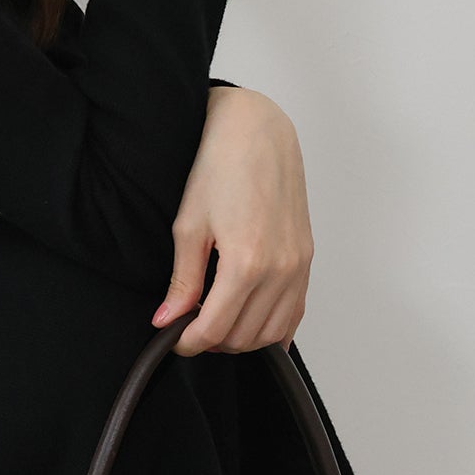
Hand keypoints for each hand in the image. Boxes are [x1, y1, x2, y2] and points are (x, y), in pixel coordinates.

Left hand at [150, 88, 313, 356]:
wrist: (256, 133)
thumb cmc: (219, 168)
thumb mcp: (188, 226)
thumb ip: (182, 280)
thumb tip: (168, 320)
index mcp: (247, 263)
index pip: (217, 328)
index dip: (190, 341)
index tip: (175, 339)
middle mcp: (280, 269)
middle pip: (245, 336)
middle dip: (214, 341)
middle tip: (190, 328)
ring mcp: (298, 266)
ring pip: (273, 332)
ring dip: (242, 338)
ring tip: (215, 322)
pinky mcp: (307, 259)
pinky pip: (295, 313)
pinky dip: (273, 328)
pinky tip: (250, 322)